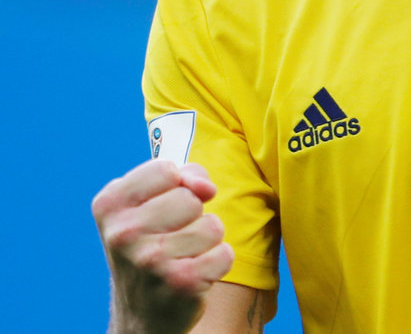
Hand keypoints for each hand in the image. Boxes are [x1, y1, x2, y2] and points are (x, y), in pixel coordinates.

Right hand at [92, 160, 234, 332]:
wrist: (142, 316)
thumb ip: (183, 177)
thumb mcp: (152, 202)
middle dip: (192, 216)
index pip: (167, 170)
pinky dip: (218, 263)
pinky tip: (194, 275)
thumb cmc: (152, 246)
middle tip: (171, 239)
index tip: (164, 207)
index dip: (177, 185)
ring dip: (206, 241)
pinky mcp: (180, 282)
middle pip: (191, 198)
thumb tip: (206, 187)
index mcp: (110, 205)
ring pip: (212, 225)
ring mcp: (150, 260)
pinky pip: (225, 253)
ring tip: (182, 258)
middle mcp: (123, 234)